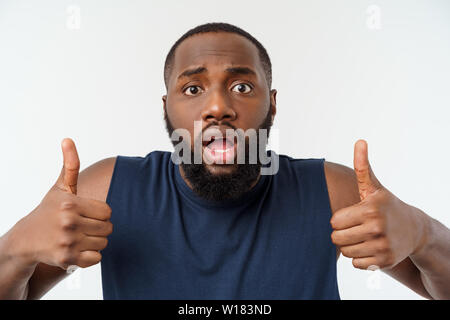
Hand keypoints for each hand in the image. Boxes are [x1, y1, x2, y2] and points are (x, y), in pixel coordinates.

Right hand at [11, 138, 112, 270]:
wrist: (26, 240)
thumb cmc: (48, 211)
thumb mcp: (60, 188)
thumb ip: (70, 166)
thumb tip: (68, 139)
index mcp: (71, 203)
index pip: (108, 212)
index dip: (100, 214)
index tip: (86, 214)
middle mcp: (69, 222)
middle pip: (108, 228)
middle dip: (99, 228)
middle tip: (83, 227)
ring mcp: (68, 241)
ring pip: (103, 243)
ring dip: (95, 242)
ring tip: (79, 238)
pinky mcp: (67, 259)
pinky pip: (96, 258)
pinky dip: (90, 256)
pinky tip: (77, 249)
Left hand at [330, 140, 425, 269]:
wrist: (414, 229)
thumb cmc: (386, 206)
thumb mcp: (373, 187)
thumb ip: (362, 166)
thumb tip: (360, 141)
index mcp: (370, 208)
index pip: (334, 222)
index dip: (341, 219)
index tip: (353, 215)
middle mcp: (377, 227)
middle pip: (337, 238)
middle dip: (343, 233)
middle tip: (357, 227)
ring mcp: (382, 246)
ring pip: (346, 252)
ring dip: (351, 246)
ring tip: (364, 237)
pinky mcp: (385, 261)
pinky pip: (356, 264)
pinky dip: (361, 258)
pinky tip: (371, 247)